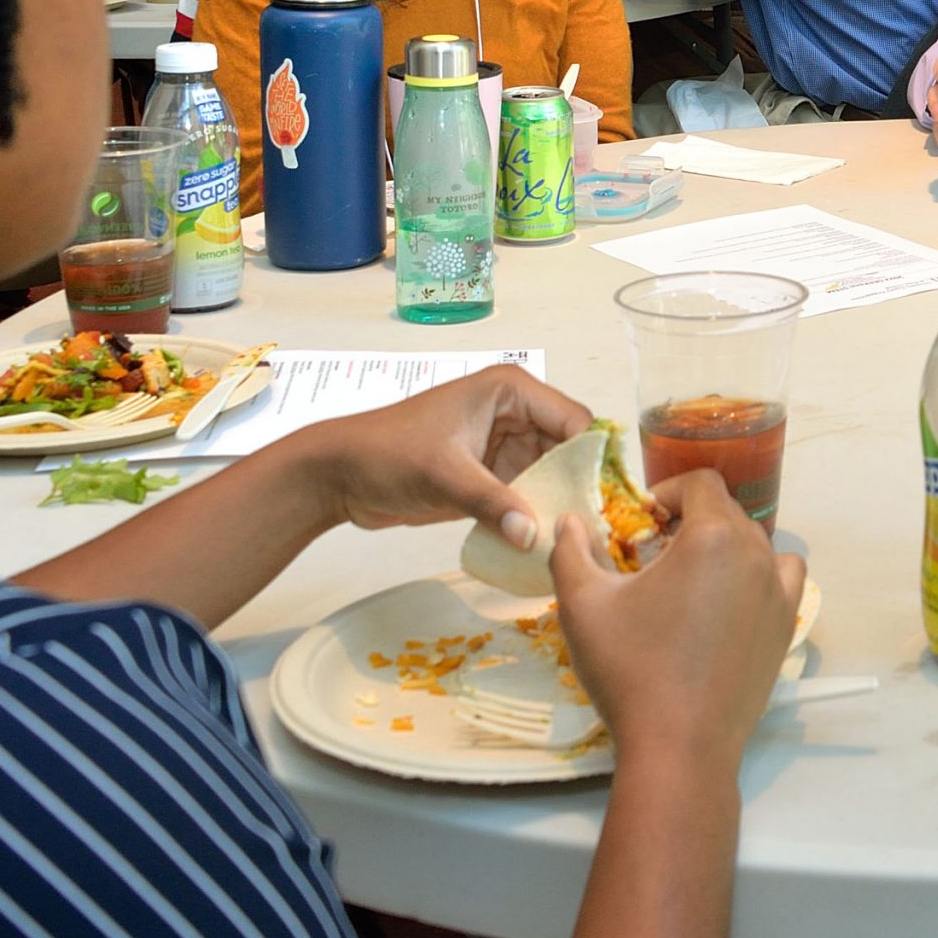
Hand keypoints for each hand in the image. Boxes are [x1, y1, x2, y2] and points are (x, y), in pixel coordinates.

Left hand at [297, 365, 591, 543]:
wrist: (338, 475)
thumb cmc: (387, 454)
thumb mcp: (443, 475)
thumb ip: (492, 503)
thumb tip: (534, 538)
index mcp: (511, 391)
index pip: (574, 421)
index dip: (590, 460)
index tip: (600, 504)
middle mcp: (516, 413)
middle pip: (569, 450)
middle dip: (579, 487)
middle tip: (592, 532)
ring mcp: (505, 445)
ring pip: (553, 476)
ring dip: (559, 506)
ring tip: (573, 544)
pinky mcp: (492, 475)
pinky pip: (529, 495)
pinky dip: (536, 517)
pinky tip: (546, 546)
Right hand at [551, 470, 806, 761]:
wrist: (680, 745)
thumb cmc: (630, 669)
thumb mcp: (583, 605)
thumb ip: (570, 551)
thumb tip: (568, 522)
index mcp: (713, 537)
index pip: (701, 482)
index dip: (668, 491)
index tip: (642, 522)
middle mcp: (756, 554)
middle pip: (727, 512)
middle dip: (690, 522)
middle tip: (653, 556)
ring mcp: (778, 592)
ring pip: (756, 543)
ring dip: (725, 546)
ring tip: (691, 579)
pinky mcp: (786, 627)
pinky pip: (782, 578)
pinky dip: (759, 575)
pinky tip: (728, 601)